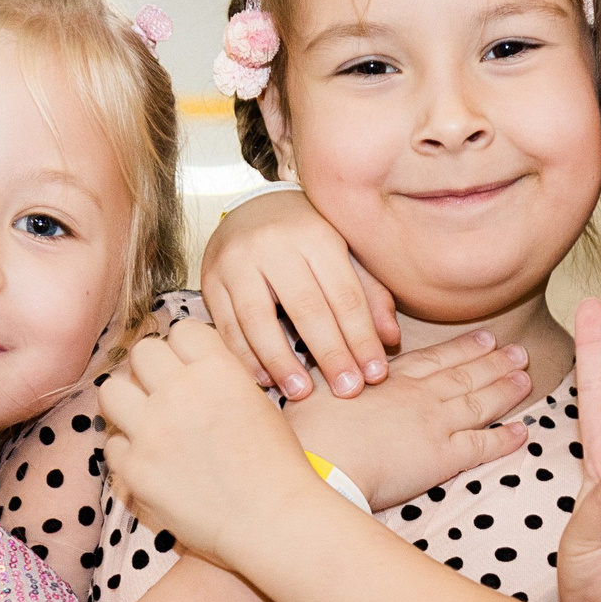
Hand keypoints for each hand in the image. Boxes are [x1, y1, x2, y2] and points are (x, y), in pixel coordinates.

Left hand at [100, 319, 319, 563]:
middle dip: (154, 370)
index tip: (190, 367)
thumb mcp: (259, 403)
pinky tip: (150, 459)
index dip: (186, 349)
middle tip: (165, 392)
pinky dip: (128, 448)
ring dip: (128, 401)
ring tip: (145, 419)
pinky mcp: (134, 470)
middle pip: (142, 353)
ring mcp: (151, 432)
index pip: (181, 331)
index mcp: (217, 371)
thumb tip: (189, 366)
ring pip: (111, 390)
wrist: (273, 521)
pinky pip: (112, 442)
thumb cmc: (277, 466)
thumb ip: (221, 377)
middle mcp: (179, 393)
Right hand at [202, 189, 399, 399]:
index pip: (344, 295)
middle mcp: (274, 244)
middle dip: (329, 354)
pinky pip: (227, 325)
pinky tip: (266, 379)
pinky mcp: (210, 279)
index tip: (375, 374)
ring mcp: (236, 261)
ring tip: (301, 392)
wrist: (254, 209)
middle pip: (305, 307)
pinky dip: (246, 356)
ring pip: (258, 319)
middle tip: (347, 390)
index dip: (361, 338)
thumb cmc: (309, 238)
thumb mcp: (345, 253)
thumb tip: (390, 338)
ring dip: (281, 362)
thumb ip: (369, 294)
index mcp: (316, 235)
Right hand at [286, 329, 531, 508]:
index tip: (485, 338)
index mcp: (389, 377)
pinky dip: (505, 439)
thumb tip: (338, 366)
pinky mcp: (442, 456)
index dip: (463, 348)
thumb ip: (338, 372)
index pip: (434, 358)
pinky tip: (523, 432)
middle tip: (517, 352)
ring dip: (505, 390)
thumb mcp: (320, 385)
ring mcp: (434, 422)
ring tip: (526, 377)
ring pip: (479, 402)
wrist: (321, 459)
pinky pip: (482, 445)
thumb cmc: (309, 428)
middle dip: (494, 362)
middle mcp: (418, 394)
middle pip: (464, 374)